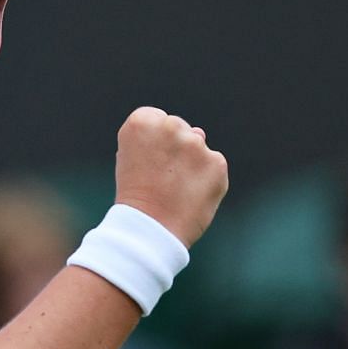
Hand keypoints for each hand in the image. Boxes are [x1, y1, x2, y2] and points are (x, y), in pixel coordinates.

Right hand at [114, 108, 227, 248]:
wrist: (150, 229)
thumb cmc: (137, 196)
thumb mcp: (130, 157)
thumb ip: (155, 138)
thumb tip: (196, 133)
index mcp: (143, 121)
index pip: (157, 119)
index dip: (154, 144)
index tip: (149, 163)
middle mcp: (171, 126)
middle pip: (180, 129)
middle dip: (176, 149)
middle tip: (163, 178)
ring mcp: (196, 144)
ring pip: (198, 147)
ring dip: (192, 163)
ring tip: (176, 189)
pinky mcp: (217, 162)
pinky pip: (214, 165)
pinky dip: (206, 179)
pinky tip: (191, 195)